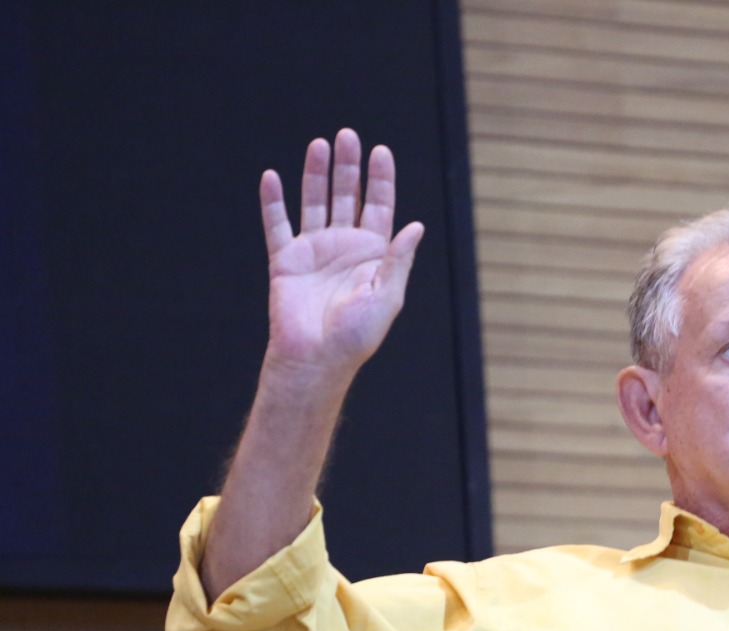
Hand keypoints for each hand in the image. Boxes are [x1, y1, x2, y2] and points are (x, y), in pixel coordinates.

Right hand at [259, 128, 423, 385]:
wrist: (316, 357)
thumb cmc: (356, 334)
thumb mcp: (386, 296)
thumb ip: (398, 260)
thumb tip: (416, 226)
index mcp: (373, 253)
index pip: (379, 206)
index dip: (380, 179)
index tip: (380, 151)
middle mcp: (344, 246)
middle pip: (346, 196)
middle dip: (348, 166)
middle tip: (347, 135)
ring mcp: (314, 250)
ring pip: (314, 202)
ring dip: (316, 173)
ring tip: (319, 144)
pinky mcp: (285, 259)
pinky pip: (277, 224)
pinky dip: (273, 201)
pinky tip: (271, 176)